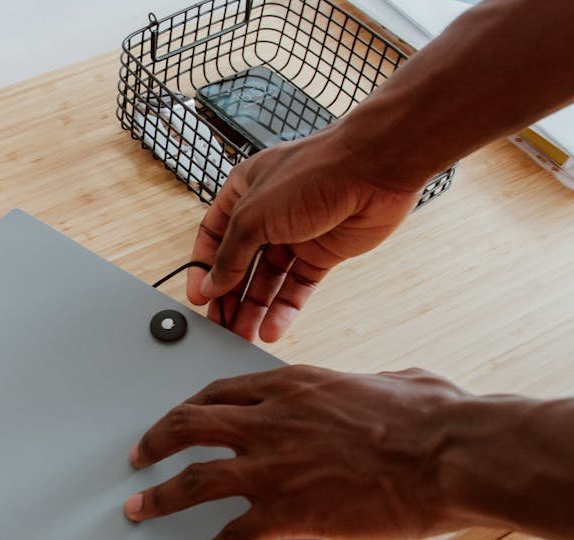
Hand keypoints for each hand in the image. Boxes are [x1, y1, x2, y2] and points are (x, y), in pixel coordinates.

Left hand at [123, 365, 472, 539]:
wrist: (449, 454)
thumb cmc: (434, 418)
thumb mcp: (396, 381)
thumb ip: (373, 384)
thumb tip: (387, 384)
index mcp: (293, 385)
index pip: (220, 392)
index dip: (190, 407)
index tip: (177, 418)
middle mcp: (271, 420)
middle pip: (188, 425)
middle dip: (155, 441)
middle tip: (139, 456)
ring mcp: (273, 466)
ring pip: (192, 479)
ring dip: (159, 497)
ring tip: (138, 509)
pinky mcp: (287, 511)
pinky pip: (231, 537)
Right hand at [187, 128, 423, 341]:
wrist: (375, 168)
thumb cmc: (313, 173)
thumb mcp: (253, 215)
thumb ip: (230, 255)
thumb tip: (212, 285)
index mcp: (243, 192)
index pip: (213, 237)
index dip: (203, 267)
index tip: (198, 297)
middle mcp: (268, 214)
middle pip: (240, 263)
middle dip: (229, 296)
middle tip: (220, 325)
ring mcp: (297, 234)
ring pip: (268, 280)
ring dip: (254, 309)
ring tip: (242, 336)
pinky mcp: (324, 253)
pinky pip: (298, 287)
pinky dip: (285, 309)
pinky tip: (272, 329)